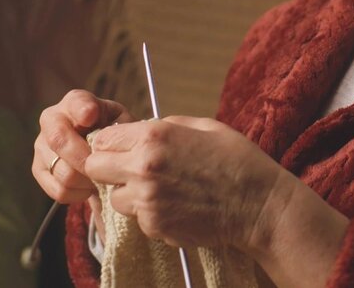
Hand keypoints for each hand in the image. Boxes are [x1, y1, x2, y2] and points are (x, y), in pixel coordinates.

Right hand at [33, 89, 133, 203]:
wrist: (105, 152)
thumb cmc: (116, 135)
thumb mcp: (123, 124)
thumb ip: (117, 127)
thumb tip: (104, 140)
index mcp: (76, 102)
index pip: (75, 102)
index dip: (82, 110)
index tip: (91, 116)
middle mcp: (52, 119)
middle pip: (59, 140)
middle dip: (85, 159)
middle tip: (104, 168)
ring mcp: (42, 144)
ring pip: (62, 170)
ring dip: (87, 181)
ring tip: (101, 178)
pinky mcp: (39, 169)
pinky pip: (58, 189)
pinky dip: (78, 194)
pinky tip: (89, 187)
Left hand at [83, 116, 288, 252]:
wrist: (259, 205)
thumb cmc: (237, 160)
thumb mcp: (202, 126)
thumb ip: (164, 125)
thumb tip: (140, 129)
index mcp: (155, 136)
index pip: (103, 138)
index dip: (110, 143)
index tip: (122, 147)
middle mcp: (144, 168)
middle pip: (95, 168)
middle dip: (108, 168)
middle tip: (131, 169)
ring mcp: (148, 201)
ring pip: (114, 197)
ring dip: (128, 193)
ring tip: (160, 189)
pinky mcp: (155, 226)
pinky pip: (137, 219)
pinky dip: (149, 213)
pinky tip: (176, 205)